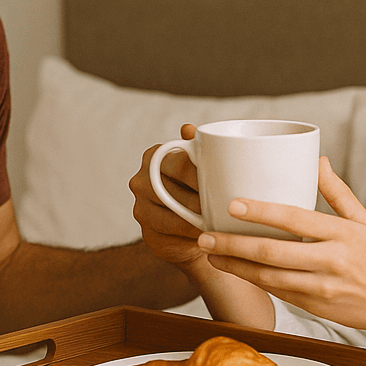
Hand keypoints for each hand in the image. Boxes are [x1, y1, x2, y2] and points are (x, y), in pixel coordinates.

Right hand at [130, 123, 208, 271]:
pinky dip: (190, 237)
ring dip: (195, 220)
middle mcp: (141, 181)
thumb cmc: (202, 189)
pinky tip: (208, 236)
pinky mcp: (148, 235)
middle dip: (199, 200)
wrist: (196, 225)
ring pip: (170, 217)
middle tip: (224, 206)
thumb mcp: (203, 166)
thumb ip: (198, 148)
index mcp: (154, 157)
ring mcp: (141, 210)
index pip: (176, 163)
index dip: (199, 174)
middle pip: (172, 190)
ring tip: (219, 222)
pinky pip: (171, 237)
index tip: (221, 182)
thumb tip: (188, 128)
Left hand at [197, 157, 365, 346]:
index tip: (232, 204)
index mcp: (343, 234)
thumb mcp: (365, 222)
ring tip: (211, 253)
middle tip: (205, 234)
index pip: (295, 218)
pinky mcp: (316, 307)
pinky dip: (254, 280)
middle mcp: (332, 261)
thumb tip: (317, 159)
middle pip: (273, 252)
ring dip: (236, 266)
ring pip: (270, 276)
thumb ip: (337, 192)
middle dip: (234, 244)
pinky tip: (236, 270)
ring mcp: (323, 287)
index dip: (261, 212)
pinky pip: (278, 291)